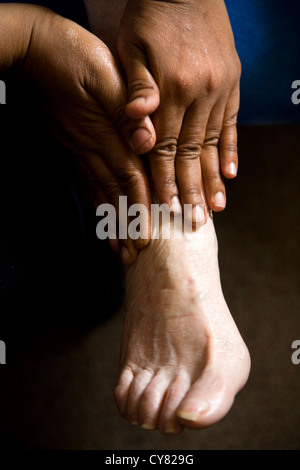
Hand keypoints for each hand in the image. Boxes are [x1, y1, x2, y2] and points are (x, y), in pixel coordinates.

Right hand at [18, 5, 157, 263]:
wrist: (36, 51)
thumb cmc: (73, 56)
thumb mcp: (105, 74)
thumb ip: (126, 109)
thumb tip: (147, 139)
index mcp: (105, 133)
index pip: (129, 177)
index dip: (141, 206)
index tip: (151, 232)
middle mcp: (91, 149)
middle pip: (114, 195)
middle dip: (127, 225)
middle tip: (136, 254)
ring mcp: (78, 150)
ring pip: (99, 194)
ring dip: (111, 222)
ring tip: (119, 248)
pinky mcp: (71, 148)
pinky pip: (85, 182)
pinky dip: (95, 204)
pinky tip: (101, 217)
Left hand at [117, 0, 240, 218]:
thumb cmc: (152, 17)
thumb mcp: (133, 46)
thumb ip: (137, 89)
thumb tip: (139, 130)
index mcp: (172, 90)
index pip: (166, 147)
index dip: (164, 180)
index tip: (166, 209)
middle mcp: (200, 95)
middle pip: (192, 154)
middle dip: (191, 190)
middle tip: (193, 221)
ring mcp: (220, 91)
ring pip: (213, 144)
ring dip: (213, 178)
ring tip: (214, 208)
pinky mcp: (231, 85)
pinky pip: (231, 124)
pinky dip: (230, 151)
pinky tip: (230, 174)